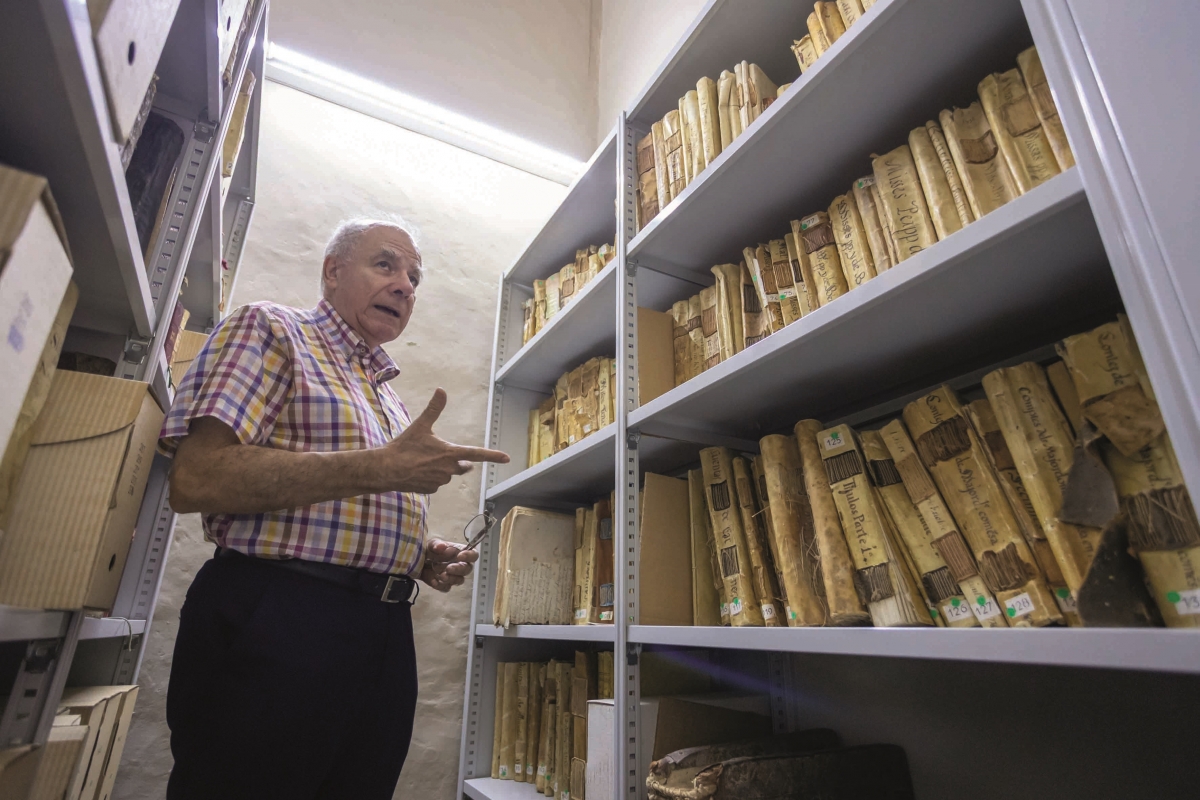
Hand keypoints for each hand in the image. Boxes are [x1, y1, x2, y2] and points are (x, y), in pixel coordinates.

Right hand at [382, 388, 508, 493]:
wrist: (386, 469)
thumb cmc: (404, 447)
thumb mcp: (420, 426)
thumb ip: (434, 409)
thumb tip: (441, 390)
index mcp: (450, 453)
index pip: (477, 454)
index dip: (493, 455)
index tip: (507, 458)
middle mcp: (449, 470)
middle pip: (463, 466)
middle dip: (461, 462)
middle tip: (451, 456)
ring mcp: (440, 482)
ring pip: (447, 474)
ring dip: (442, 468)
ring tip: (424, 461)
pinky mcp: (430, 490)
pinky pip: (435, 483)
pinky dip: (430, 477)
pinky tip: (418, 472)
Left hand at [419, 538, 478, 591]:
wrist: (415, 562)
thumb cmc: (427, 550)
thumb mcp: (430, 544)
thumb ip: (436, 544)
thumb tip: (442, 546)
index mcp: (459, 552)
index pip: (473, 554)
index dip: (469, 556)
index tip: (460, 556)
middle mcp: (459, 565)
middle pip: (467, 569)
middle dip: (459, 569)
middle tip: (448, 568)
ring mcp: (452, 576)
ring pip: (459, 580)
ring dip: (451, 579)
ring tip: (440, 576)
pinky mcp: (444, 584)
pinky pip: (446, 588)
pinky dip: (440, 586)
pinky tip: (433, 581)